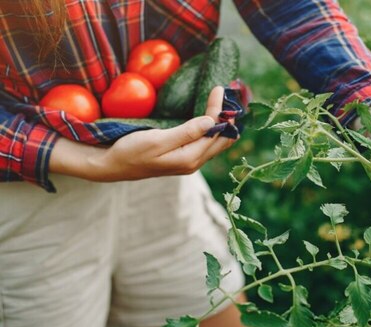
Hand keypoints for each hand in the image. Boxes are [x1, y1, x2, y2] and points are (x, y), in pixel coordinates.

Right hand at [50, 87, 235, 180]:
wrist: (112, 165)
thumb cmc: (131, 151)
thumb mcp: (157, 140)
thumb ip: (186, 132)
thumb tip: (211, 122)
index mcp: (190, 158)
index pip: (215, 131)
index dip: (219, 110)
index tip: (218, 88)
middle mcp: (194, 162)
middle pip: (222, 140)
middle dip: (228, 118)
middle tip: (230, 95)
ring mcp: (189, 161)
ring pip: (216, 143)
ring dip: (223, 124)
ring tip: (225, 104)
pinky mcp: (183, 157)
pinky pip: (206, 143)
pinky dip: (213, 129)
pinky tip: (212, 118)